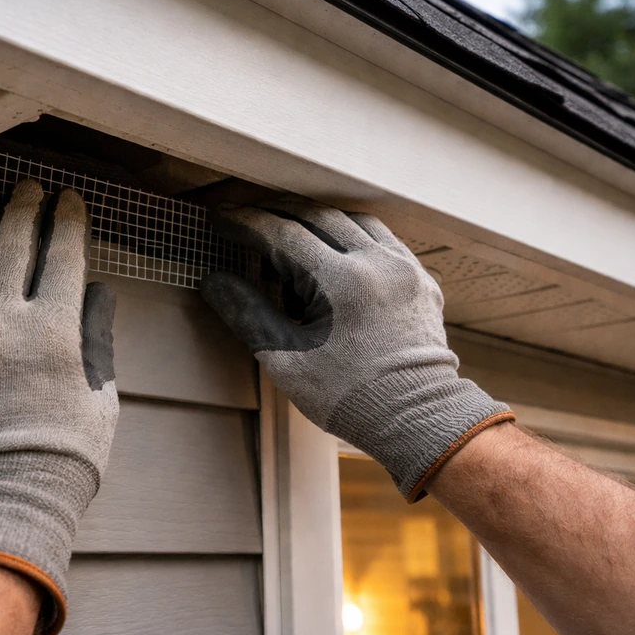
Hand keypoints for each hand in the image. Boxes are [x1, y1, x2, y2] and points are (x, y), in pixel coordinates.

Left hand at [0, 179, 117, 634]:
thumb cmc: (59, 460)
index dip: (67, 220)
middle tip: (25, 187)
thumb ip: (97, 339)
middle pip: (8, 246)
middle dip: (20, 208)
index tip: (68, 201)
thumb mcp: (99, 399)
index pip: (61, 255)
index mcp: (49, 329)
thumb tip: (98, 293)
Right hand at [201, 197, 512, 500]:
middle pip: (316, 216)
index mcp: (342, 282)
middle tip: (245, 219)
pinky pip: (381, 238)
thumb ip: (247, 313)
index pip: (282, 235)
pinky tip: (333, 252)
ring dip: (315, 220)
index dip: (246, 224)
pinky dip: (351, 235)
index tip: (221, 219)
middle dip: (276, 214)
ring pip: (352, 220)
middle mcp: (377, 263)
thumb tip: (214, 281)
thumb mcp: (285, 359)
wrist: (417, 420)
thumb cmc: (349, 398)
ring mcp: (404, 267)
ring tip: (287, 235)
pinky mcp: (420, 278)